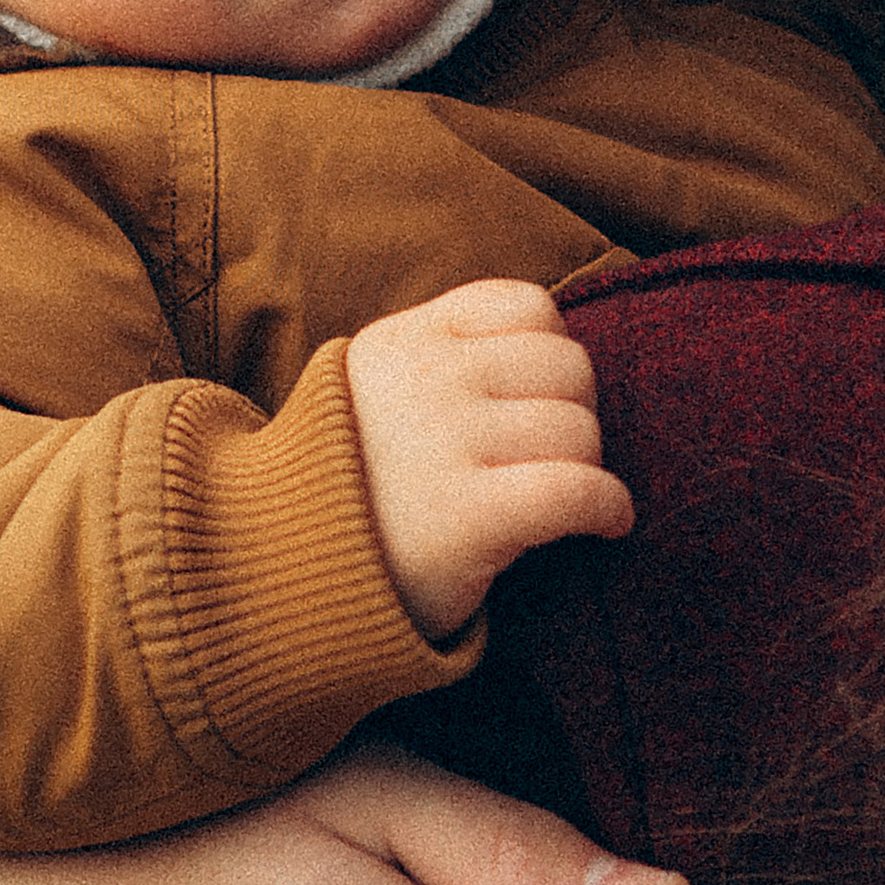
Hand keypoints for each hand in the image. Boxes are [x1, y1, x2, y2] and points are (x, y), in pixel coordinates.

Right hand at [347, 279, 634, 638]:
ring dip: (587, 469)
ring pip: (579, 431)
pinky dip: (608, 508)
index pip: (528, 307)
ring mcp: (445, 444)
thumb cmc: (352, 493)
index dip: (550, 355)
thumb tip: (555, 349)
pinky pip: (578, 490)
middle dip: (574, 414)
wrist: (276, 578)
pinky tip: (605, 524)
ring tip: (558, 498)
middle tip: (548, 460)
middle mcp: (426, 380)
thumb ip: (443, 357)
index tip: (532, 403)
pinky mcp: (468, 516)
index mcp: (405, 342)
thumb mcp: (374, 393)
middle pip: (569, 368)